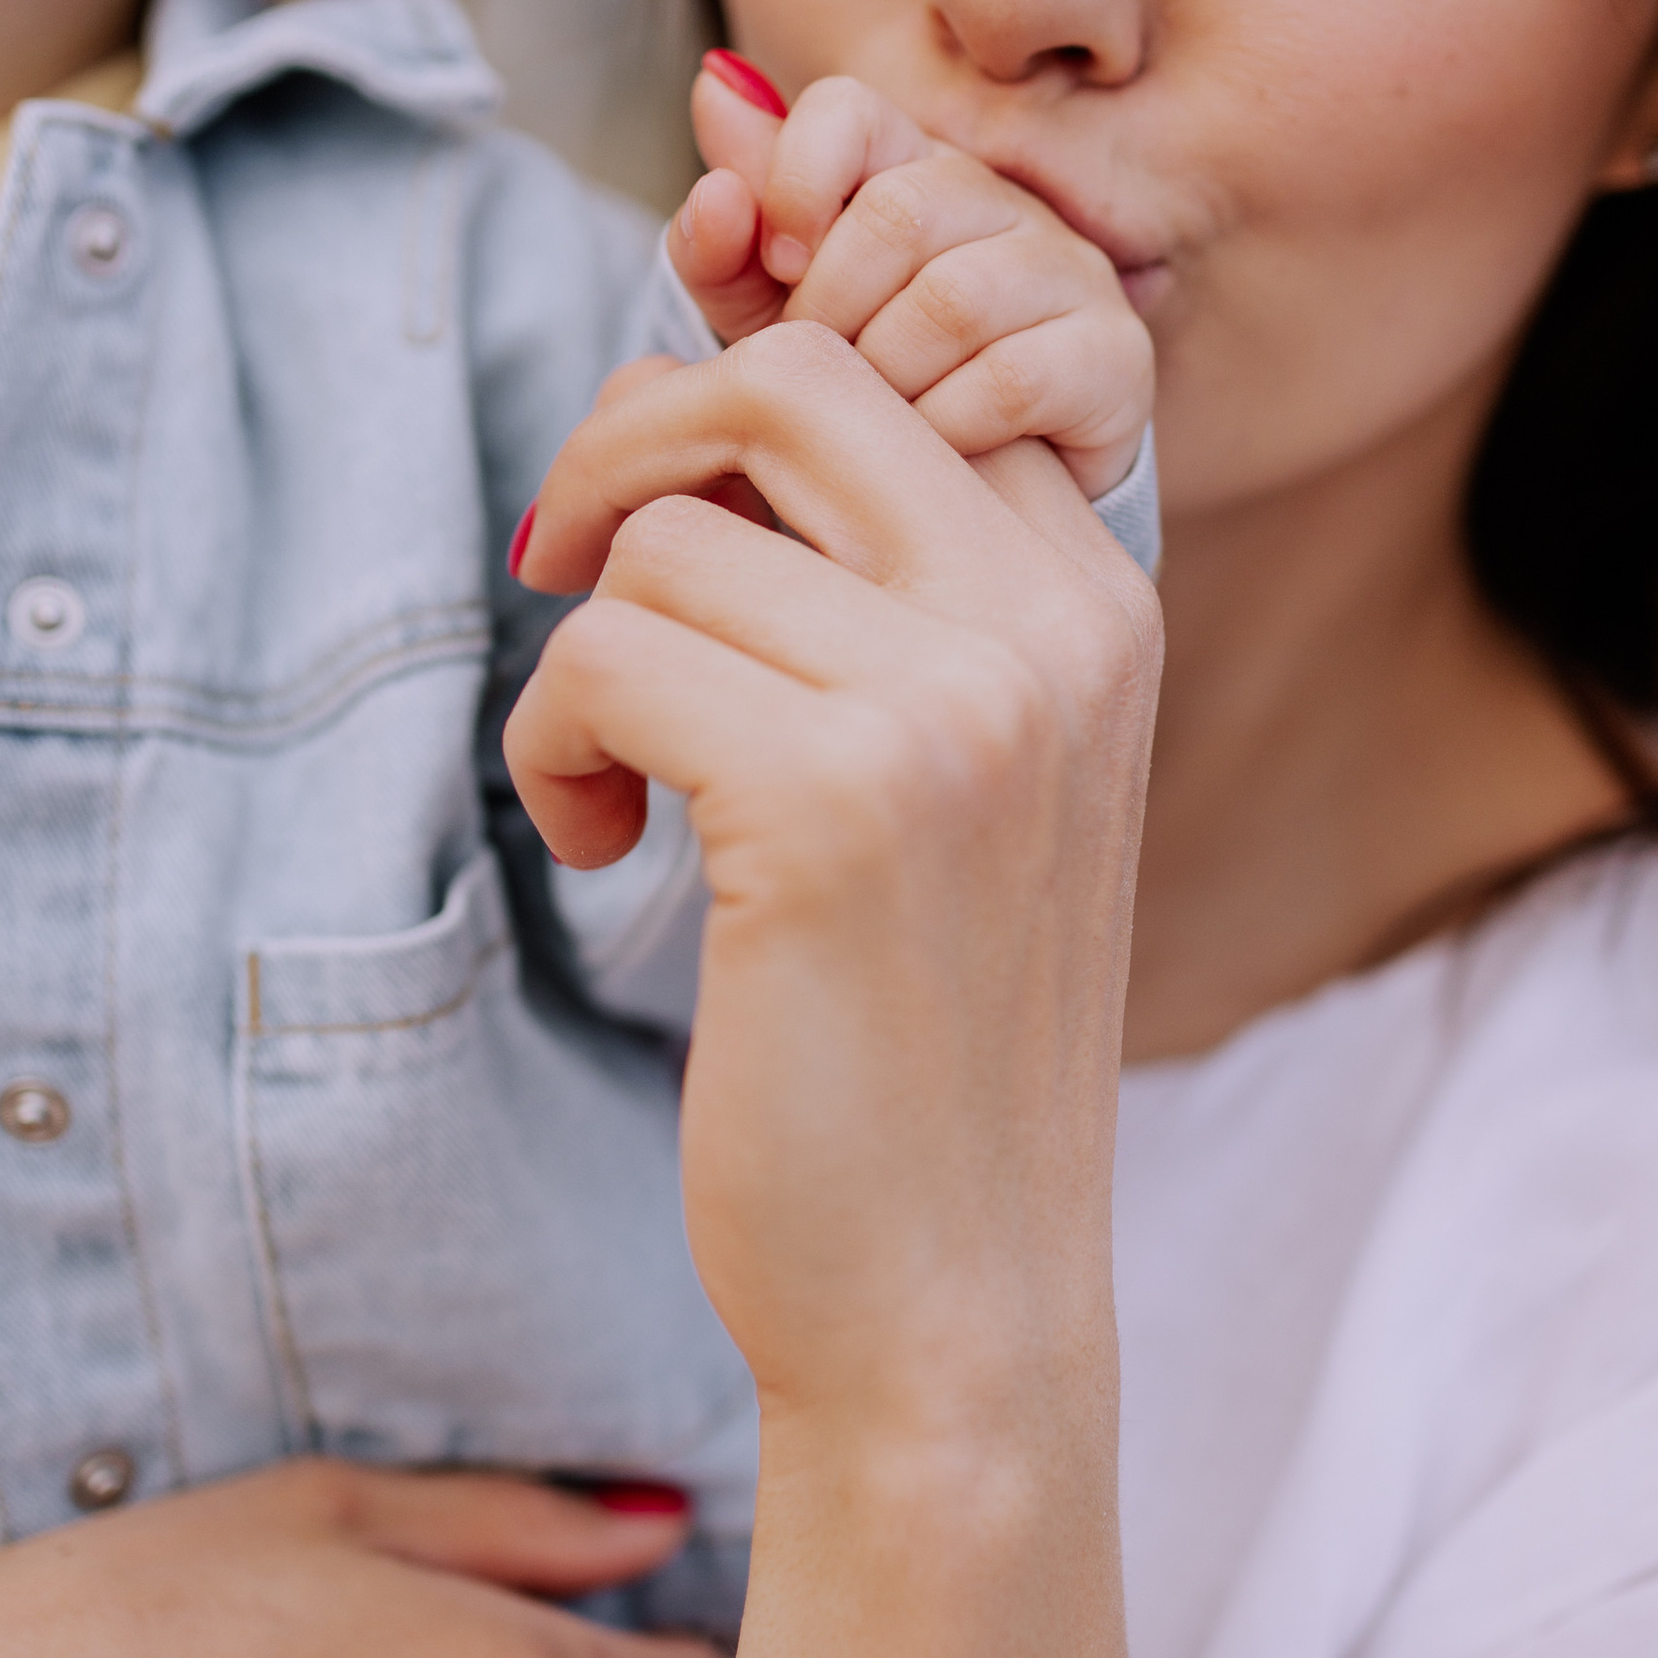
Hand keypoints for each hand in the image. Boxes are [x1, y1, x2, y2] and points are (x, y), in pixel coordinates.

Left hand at [507, 332, 1156, 1423]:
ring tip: (621, 786)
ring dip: (586, 656)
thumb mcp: (962, 771)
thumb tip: (689, 404)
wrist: (957, 1297)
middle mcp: (1054, 626)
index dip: (742, 396)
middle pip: (789, 381)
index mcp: (1103, 600)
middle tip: (571, 569)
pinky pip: (606, 655)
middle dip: (635, 444)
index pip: (909, 360)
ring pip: (672, 541)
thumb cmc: (924, 1037)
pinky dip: (555, 744)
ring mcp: (959, 705)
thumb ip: (885, 588)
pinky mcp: (834, 800)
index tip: (666, 513)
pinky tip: (607, 843)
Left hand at [665, 55, 1152, 502]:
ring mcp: (1070, 270)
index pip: (845, 109)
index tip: (776, 267)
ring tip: (871, 417)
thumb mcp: (771, 323)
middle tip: (819, 373)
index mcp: (909, 166)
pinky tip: (931, 453)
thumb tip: (714, 86)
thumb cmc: (867, 394)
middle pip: (896, 210)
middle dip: (829, 308)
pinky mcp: (1116, 353)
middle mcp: (1002, 199)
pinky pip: (1010, 381)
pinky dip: (945, 428)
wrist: (975, 508)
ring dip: (884, 377)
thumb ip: (728, 234)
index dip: (793, 180)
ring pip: (951, 301)